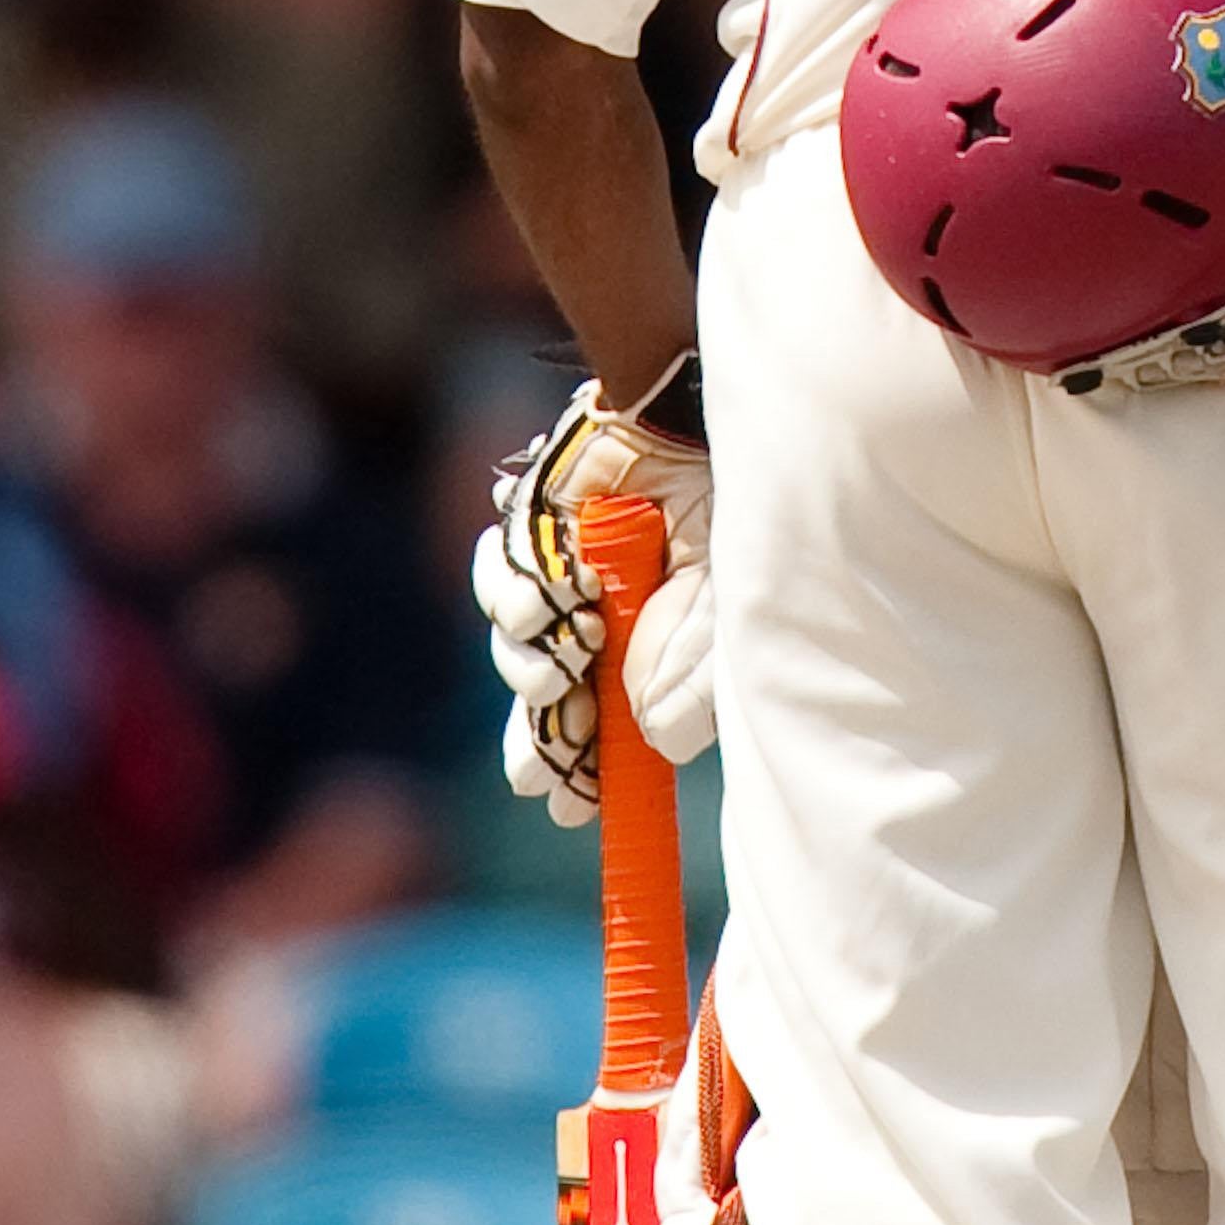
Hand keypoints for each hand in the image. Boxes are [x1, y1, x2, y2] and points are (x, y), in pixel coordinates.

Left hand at [472, 360, 715, 826]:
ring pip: (515, 651)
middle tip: (545, 751)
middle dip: (544, 732)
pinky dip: (511, 596)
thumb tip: (658, 743)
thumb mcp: (729, 604)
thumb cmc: (723, 508)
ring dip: (530, 663)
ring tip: (571, 640)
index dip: (582, 771)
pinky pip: (494, 580)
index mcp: (650, 647)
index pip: (607, 726)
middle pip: (548, 701)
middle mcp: (600, 620)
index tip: (566, 808)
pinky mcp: (522, 535)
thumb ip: (697, 674)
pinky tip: (551, 588)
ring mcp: (558, 580)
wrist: (681, 416)